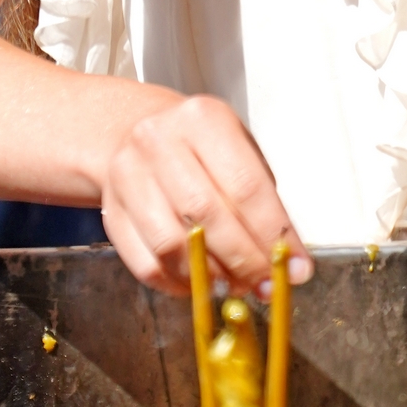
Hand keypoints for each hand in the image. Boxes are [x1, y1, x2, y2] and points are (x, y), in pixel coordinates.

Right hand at [98, 94, 310, 299]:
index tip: (296, 266)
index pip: (245, 185)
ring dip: (211, 276)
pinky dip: (179, 284)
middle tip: (269, 285)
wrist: (132, 132)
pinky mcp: (111, 213)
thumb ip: (262, 199)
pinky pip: (146, 264)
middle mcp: (159, 143)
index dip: (273, 233)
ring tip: (238, 286)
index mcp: (203, 120)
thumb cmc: (200, 146)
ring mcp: (128, 177)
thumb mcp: (238, 150)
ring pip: (173, 245)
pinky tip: (203, 285)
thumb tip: (286, 259)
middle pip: (207, 216)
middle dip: (245, 259)